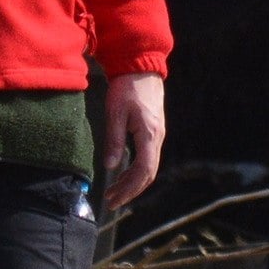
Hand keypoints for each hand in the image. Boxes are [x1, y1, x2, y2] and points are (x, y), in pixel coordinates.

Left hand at [99, 71, 166, 210]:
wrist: (141, 67)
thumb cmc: (127, 87)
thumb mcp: (115, 113)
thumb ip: (114, 140)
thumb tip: (111, 167)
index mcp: (149, 134)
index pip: (143, 171)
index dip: (129, 188)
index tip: (113, 199)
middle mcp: (157, 137)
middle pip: (148, 174)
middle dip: (130, 191)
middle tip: (111, 201)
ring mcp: (157, 135)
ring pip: (148, 167)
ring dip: (132, 182)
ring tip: (114, 192)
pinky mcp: (153, 131)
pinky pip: (147, 158)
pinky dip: (135, 171)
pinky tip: (122, 174)